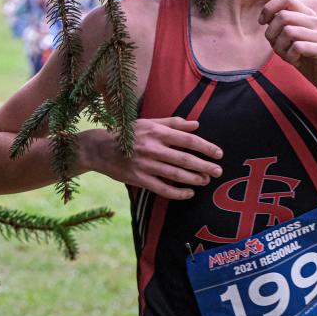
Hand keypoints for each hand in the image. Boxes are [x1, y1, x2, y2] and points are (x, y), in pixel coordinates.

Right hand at [82, 117, 222, 199]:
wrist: (98, 148)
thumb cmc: (126, 133)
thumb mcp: (148, 122)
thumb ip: (172, 123)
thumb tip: (196, 125)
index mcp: (156, 132)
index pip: (187, 140)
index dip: (205, 147)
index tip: (218, 153)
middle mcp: (152, 148)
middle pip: (185, 159)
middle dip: (204, 166)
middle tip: (218, 171)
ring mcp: (145, 165)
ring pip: (176, 175)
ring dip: (194, 179)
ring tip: (206, 181)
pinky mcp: (139, 179)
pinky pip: (162, 188)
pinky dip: (177, 192)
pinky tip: (188, 193)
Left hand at [259, 0, 316, 101]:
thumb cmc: (307, 61)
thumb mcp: (291, 41)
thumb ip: (281, 27)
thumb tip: (265, 17)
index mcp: (309, 16)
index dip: (269, 8)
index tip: (263, 23)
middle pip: (283, 16)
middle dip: (272, 34)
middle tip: (277, 48)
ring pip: (288, 31)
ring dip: (280, 48)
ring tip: (286, 56)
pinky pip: (297, 47)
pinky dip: (290, 56)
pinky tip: (295, 62)